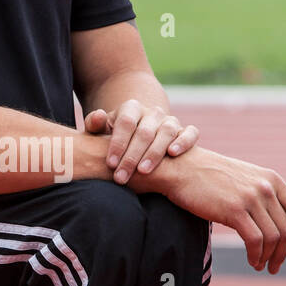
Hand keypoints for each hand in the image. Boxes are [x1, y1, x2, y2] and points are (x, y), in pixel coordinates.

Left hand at [84, 99, 198, 181]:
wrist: (139, 135)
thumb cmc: (117, 138)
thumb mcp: (102, 130)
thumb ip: (95, 125)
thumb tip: (98, 117)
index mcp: (131, 108)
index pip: (126, 123)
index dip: (118, 143)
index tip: (110, 164)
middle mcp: (153, 112)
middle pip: (144, 132)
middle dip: (132, 156)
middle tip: (121, 177)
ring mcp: (170, 121)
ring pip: (166, 132)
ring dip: (154, 152)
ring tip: (143, 171)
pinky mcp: (185, 130)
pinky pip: (190, 133)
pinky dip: (184, 141)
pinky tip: (173, 154)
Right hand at [159, 146, 285, 273]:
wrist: (181, 167)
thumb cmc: (208, 176)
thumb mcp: (243, 179)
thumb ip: (261, 195)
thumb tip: (273, 221)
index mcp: (272, 179)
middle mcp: (266, 187)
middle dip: (283, 253)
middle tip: (275, 267)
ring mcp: (251, 198)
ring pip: (272, 238)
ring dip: (268, 257)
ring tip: (260, 266)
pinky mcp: (234, 210)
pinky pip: (255, 240)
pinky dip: (256, 255)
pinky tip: (252, 261)